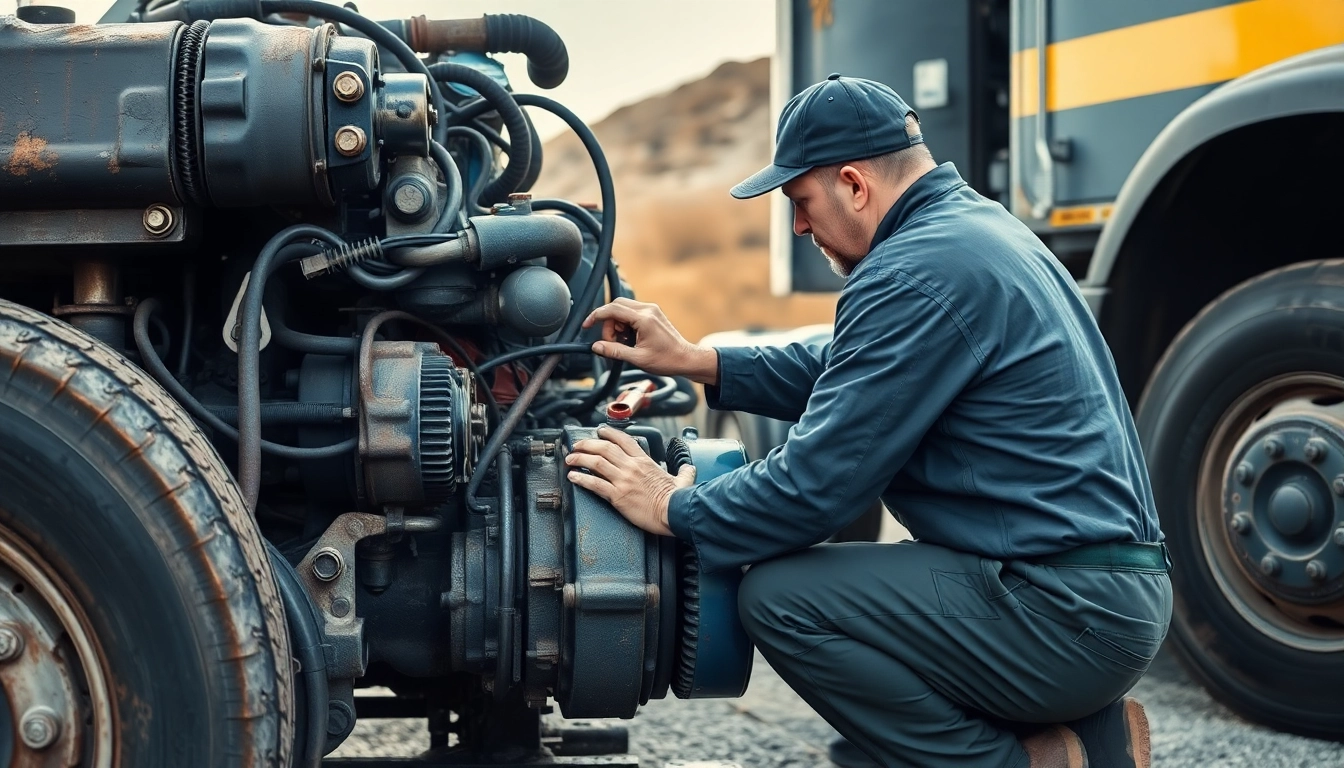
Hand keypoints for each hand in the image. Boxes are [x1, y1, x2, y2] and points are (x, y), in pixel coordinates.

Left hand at [565, 424, 695, 536]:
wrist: (675, 513)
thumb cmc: (678, 499)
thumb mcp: (682, 480)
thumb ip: (684, 472)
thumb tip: (689, 469)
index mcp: (644, 462)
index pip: (623, 440)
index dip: (608, 433)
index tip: (599, 431)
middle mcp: (632, 467)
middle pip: (604, 447)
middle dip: (587, 444)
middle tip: (577, 445)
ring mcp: (624, 480)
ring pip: (596, 462)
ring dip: (580, 458)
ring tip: (570, 458)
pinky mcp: (618, 496)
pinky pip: (595, 484)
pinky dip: (581, 478)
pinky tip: (573, 476)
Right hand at [582, 298, 717, 384]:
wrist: (686, 359)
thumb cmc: (667, 360)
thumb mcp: (637, 359)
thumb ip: (614, 351)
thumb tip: (596, 347)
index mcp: (644, 319)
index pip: (612, 309)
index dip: (596, 316)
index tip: (586, 326)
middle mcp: (648, 309)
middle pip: (616, 306)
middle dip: (608, 324)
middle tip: (610, 342)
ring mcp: (651, 310)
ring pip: (622, 309)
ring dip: (616, 325)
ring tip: (623, 344)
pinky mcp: (652, 313)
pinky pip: (631, 313)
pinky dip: (624, 325)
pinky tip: (629, 340)